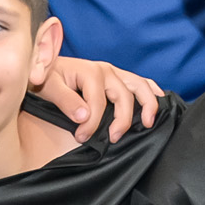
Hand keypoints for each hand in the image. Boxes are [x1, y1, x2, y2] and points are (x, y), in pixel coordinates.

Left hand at [36, 56, 161, 142]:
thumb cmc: (46, 77)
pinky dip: (152, 91)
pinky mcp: (118, 77)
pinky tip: (160, 102)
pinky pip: (141, 82)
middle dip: (122, 119)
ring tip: (149, 123)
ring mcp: (114, 72)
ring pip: (139, 86)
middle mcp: (106, 70)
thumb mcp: (48, 87)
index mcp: (89, 71)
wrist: (43, 65)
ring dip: (148, 104)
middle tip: (114, 138)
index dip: (91, 123)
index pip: (97, 102)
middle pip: (123, 95)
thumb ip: (65, 101)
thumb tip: (84, 116)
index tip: (82, 138)